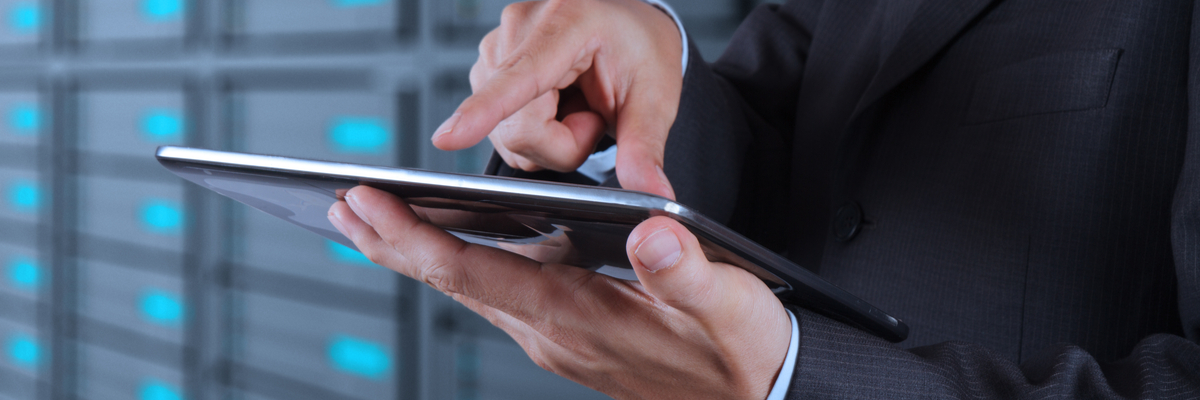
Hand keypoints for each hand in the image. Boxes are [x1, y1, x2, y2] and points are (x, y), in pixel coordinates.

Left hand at [328, 186, 790, 398]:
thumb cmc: (743, 353)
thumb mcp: (729, 309)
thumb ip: (686, 273)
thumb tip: (650, 232)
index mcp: (577, 316)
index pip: (474, 274)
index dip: (413, 238)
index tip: (366, 203)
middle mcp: (552, 332)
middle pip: (454, 283)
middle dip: (392, 243)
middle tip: (340, 205)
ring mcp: (557, 339)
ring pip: (470, 291)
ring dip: (419, 254)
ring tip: (374, 219)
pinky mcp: (571, 338)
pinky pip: (498, 297)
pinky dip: (462, 265)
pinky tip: (454, 247)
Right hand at [431, 0, 683, 198]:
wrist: (628, 28)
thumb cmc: (640, 50)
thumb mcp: (655, 99)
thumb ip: (645, 148)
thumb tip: (652, 194)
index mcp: (566, 23)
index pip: (519, 79)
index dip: (482, 113)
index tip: (447, 138)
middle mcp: (519, 29)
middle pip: (517, 129)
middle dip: (560, 143)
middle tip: (594, 116)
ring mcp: (496, 47)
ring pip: (506, 136)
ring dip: (546, 139)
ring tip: (576, 105)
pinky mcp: (486, 66)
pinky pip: (500, 129)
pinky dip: (532, 130)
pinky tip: (555, 103)